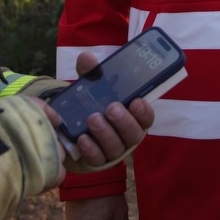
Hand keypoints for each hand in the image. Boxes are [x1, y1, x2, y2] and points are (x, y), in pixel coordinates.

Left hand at [40, 51, 154, 170]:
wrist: (72, 129)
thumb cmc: (93, 105)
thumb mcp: (93, 87)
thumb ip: (92, 74)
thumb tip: (87, 58)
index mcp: (133, 116)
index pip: (146, 117)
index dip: (144, 111)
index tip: (137, 100)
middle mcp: (127, 135)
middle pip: (134, 134)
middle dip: (124, 121)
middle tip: (111, 108)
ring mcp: (113, 150)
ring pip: (117, 148)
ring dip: (106, 133)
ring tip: (93, 119)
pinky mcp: (97, 161)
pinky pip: (98, 160)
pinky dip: (91, 149)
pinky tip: (83, 139)